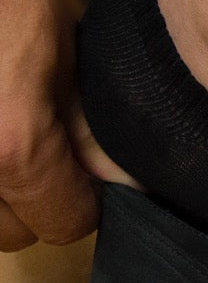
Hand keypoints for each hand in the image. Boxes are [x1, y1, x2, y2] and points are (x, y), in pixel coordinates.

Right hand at [0, 0, 131, 250]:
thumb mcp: (61, 49)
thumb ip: (85, 123)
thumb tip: (120, 174)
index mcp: (10, 147)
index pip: (64, 224)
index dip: (81, 199)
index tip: (82, 174)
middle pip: (7, 233)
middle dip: (28, 201)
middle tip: (36, 152)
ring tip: (2, 132)